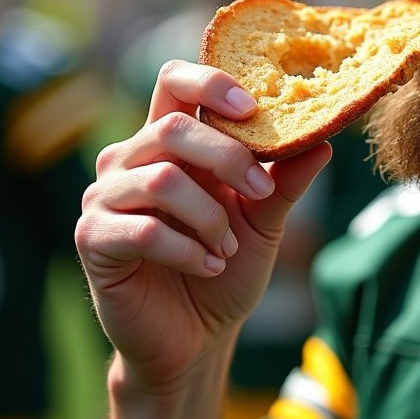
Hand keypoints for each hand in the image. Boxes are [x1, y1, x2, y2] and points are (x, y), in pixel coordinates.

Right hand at [75, 59, 331, 392]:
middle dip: (228, 159)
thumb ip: (286, 181)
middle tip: (261, 194)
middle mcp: (131, 160)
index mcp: (171, 143)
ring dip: (209, 216)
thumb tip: (326, 142)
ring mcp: (105, 197)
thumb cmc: (228, 265)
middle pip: (172, 127)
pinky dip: (187, 250)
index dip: (210, 82)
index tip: (254, 108)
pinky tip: (208, 267)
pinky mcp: (93, 239)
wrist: (196, 337)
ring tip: (227, 247)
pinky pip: (144, 231)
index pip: (174, 81)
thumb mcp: (265, 219)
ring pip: (161, 179)